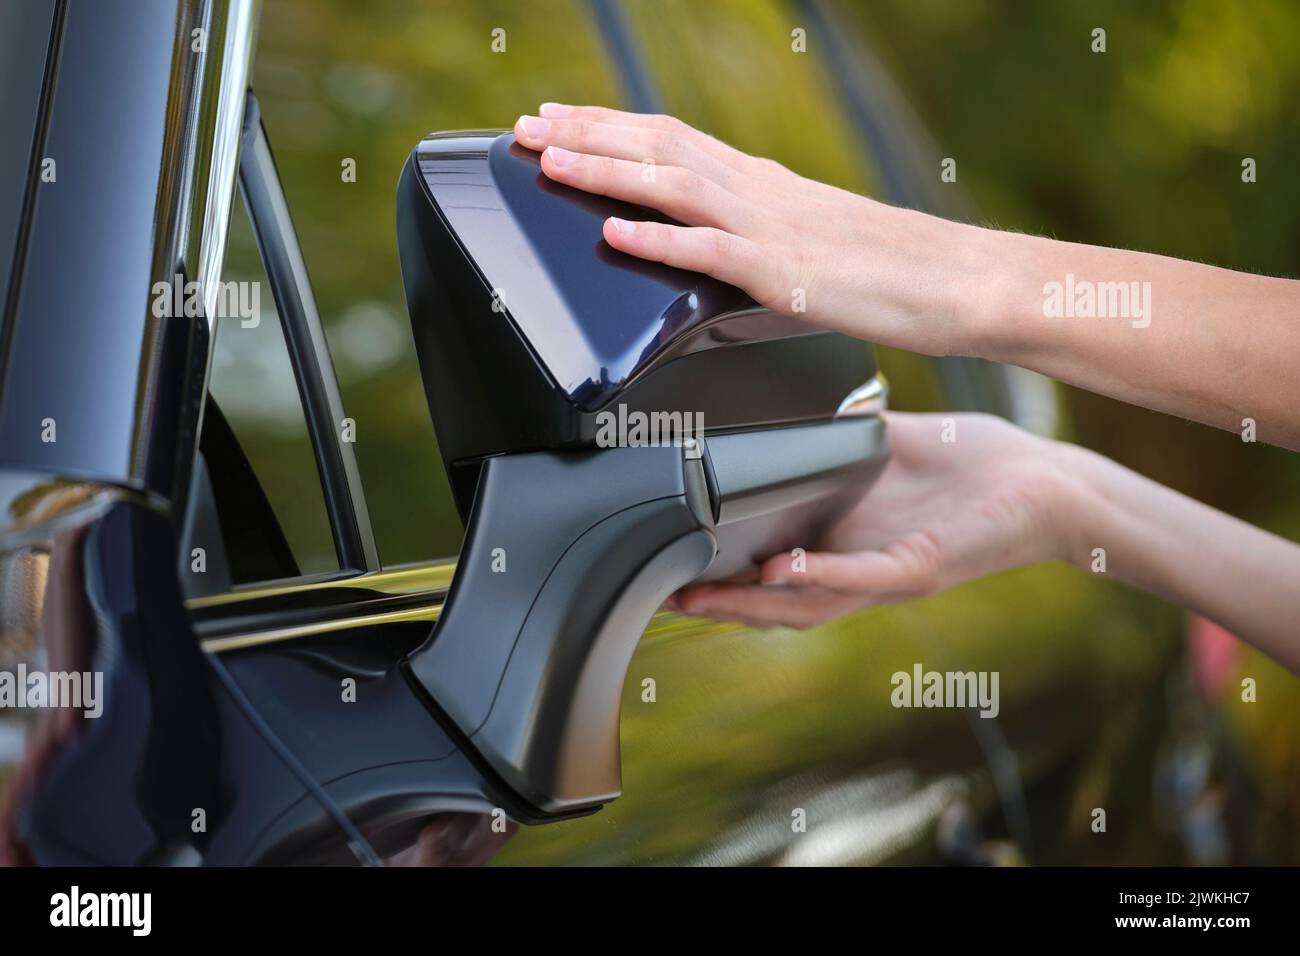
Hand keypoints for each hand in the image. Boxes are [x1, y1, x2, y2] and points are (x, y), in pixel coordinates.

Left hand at [514, 105, 982, 355]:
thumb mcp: (811, 239)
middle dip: (585, 134)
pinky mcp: (784, 272)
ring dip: (605, 169)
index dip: (608, 127)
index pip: (672, 138)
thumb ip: (758, 234)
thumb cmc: (891, 270)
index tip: (558, 120)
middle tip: (525, 128)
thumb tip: (711, 242)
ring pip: (672, 185)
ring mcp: (771, 227)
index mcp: (764, 183)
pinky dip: (658, 237)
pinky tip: (614, 231)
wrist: (957, 282)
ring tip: (550, 162)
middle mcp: (760, 191)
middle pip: (659, 147)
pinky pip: (710, 251)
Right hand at [664, 412, 1078, 629]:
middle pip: (776, 603)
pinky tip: (779, 568)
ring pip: (807, 606)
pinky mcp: (922, 567)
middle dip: (719, 606)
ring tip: (699, 599)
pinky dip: (817, 578)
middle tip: (664, 598)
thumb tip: (796, 403)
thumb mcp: (890, 446)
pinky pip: (861, 579)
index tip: (670, 565)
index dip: (723, 577)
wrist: (1048, 480)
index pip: (773, 570)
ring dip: (750, 606)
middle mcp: (862, 568)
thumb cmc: (977, 466)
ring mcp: (889, 574)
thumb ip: (841, 436)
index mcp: (848, 540)